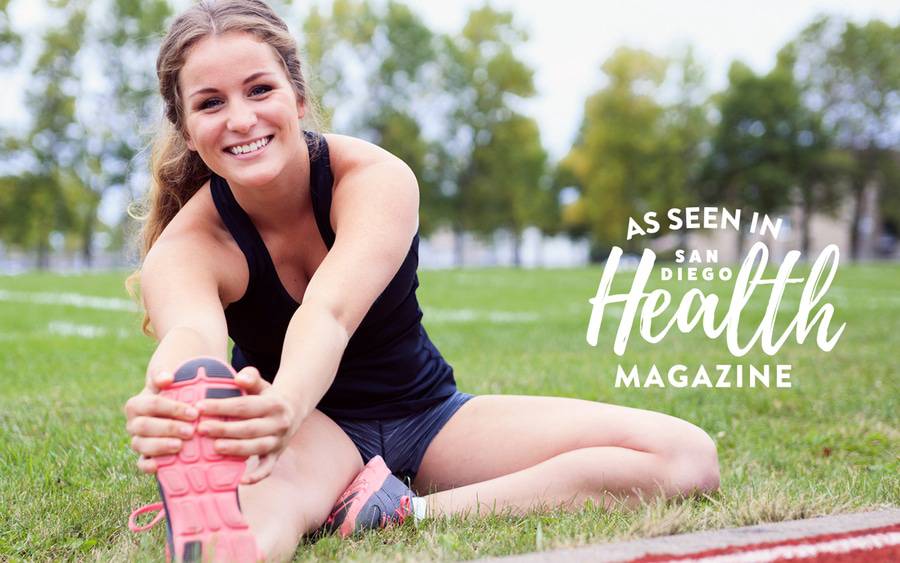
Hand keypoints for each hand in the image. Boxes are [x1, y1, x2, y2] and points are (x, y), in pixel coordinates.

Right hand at [124, 370, 198, 473]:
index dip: (172, 409)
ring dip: (160, 446)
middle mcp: (134, 424)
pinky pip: (140, 464)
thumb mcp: (167, 381)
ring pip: (141, 445)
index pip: (151, 404)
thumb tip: (167, 378)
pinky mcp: (144, 457)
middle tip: (190, 431)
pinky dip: (147, 466)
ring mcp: (138, 441)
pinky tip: (159, 466)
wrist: (173, 410)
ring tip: (180, 446)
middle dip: (168, 428)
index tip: (194, 413)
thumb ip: (163, 375)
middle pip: (145, 426)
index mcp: (136, 404)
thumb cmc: (173, 393)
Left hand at [195, 367, 298, 483]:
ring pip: (257, 447)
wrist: (293, 412)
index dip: (222, 406)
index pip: (244, 405)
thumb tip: (239, 379)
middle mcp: (278, 423)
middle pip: (249, 428)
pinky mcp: (276, 455)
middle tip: (202, 429)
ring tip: (215, 448)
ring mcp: (278, 441)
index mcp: (273, 404)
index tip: (200, 407)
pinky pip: (268, 468)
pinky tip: (241, 480)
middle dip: (225, 429)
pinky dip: (257, 476)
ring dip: (236, 449)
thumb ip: (251, 377)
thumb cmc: (268, 397)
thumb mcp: (262, 384)